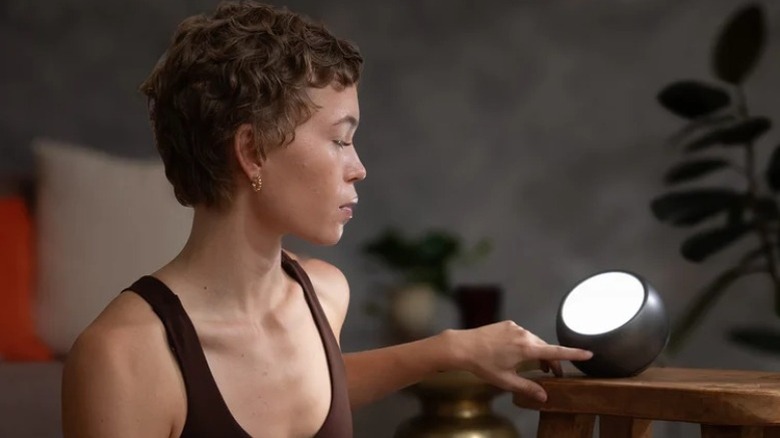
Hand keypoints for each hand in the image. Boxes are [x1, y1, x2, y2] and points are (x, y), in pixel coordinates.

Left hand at [446, 320, 591, 401]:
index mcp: (527, 349)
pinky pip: (522, 335)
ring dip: (537, 352)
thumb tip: (545, 396)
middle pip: (545, 348)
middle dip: (551, 361)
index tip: (589, 353)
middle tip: (552, 374)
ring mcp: (515, 327)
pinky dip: (525, 344)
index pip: (556, 352)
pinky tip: (514, 353)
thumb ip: (528, 388)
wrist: (463, 346)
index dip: (574, 354)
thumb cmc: (483, 365)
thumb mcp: (506, 380)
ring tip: (532, 366)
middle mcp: (524, 334)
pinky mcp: (507, 324)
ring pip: (534, 341)